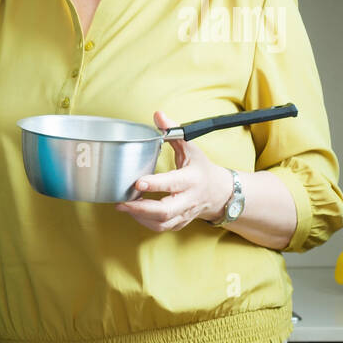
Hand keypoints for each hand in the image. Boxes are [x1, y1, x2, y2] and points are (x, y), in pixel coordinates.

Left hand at [115, 111, 231, 231]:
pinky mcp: (180, 223)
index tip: (137, 183)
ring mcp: (185, 213)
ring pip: (162, 222)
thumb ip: (173, 132)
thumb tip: (158, 115)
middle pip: (165, 210)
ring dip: (140, 217)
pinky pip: (162, 228)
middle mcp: (189, 199)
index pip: (172, 183)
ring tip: (123, 207)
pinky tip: (133, 213)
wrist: (220, 193)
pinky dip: (145, 223)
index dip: (154, 184)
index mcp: (192, 179)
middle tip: (121, 202)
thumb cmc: (201, 168)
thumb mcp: (191, 148)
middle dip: (141, 208)